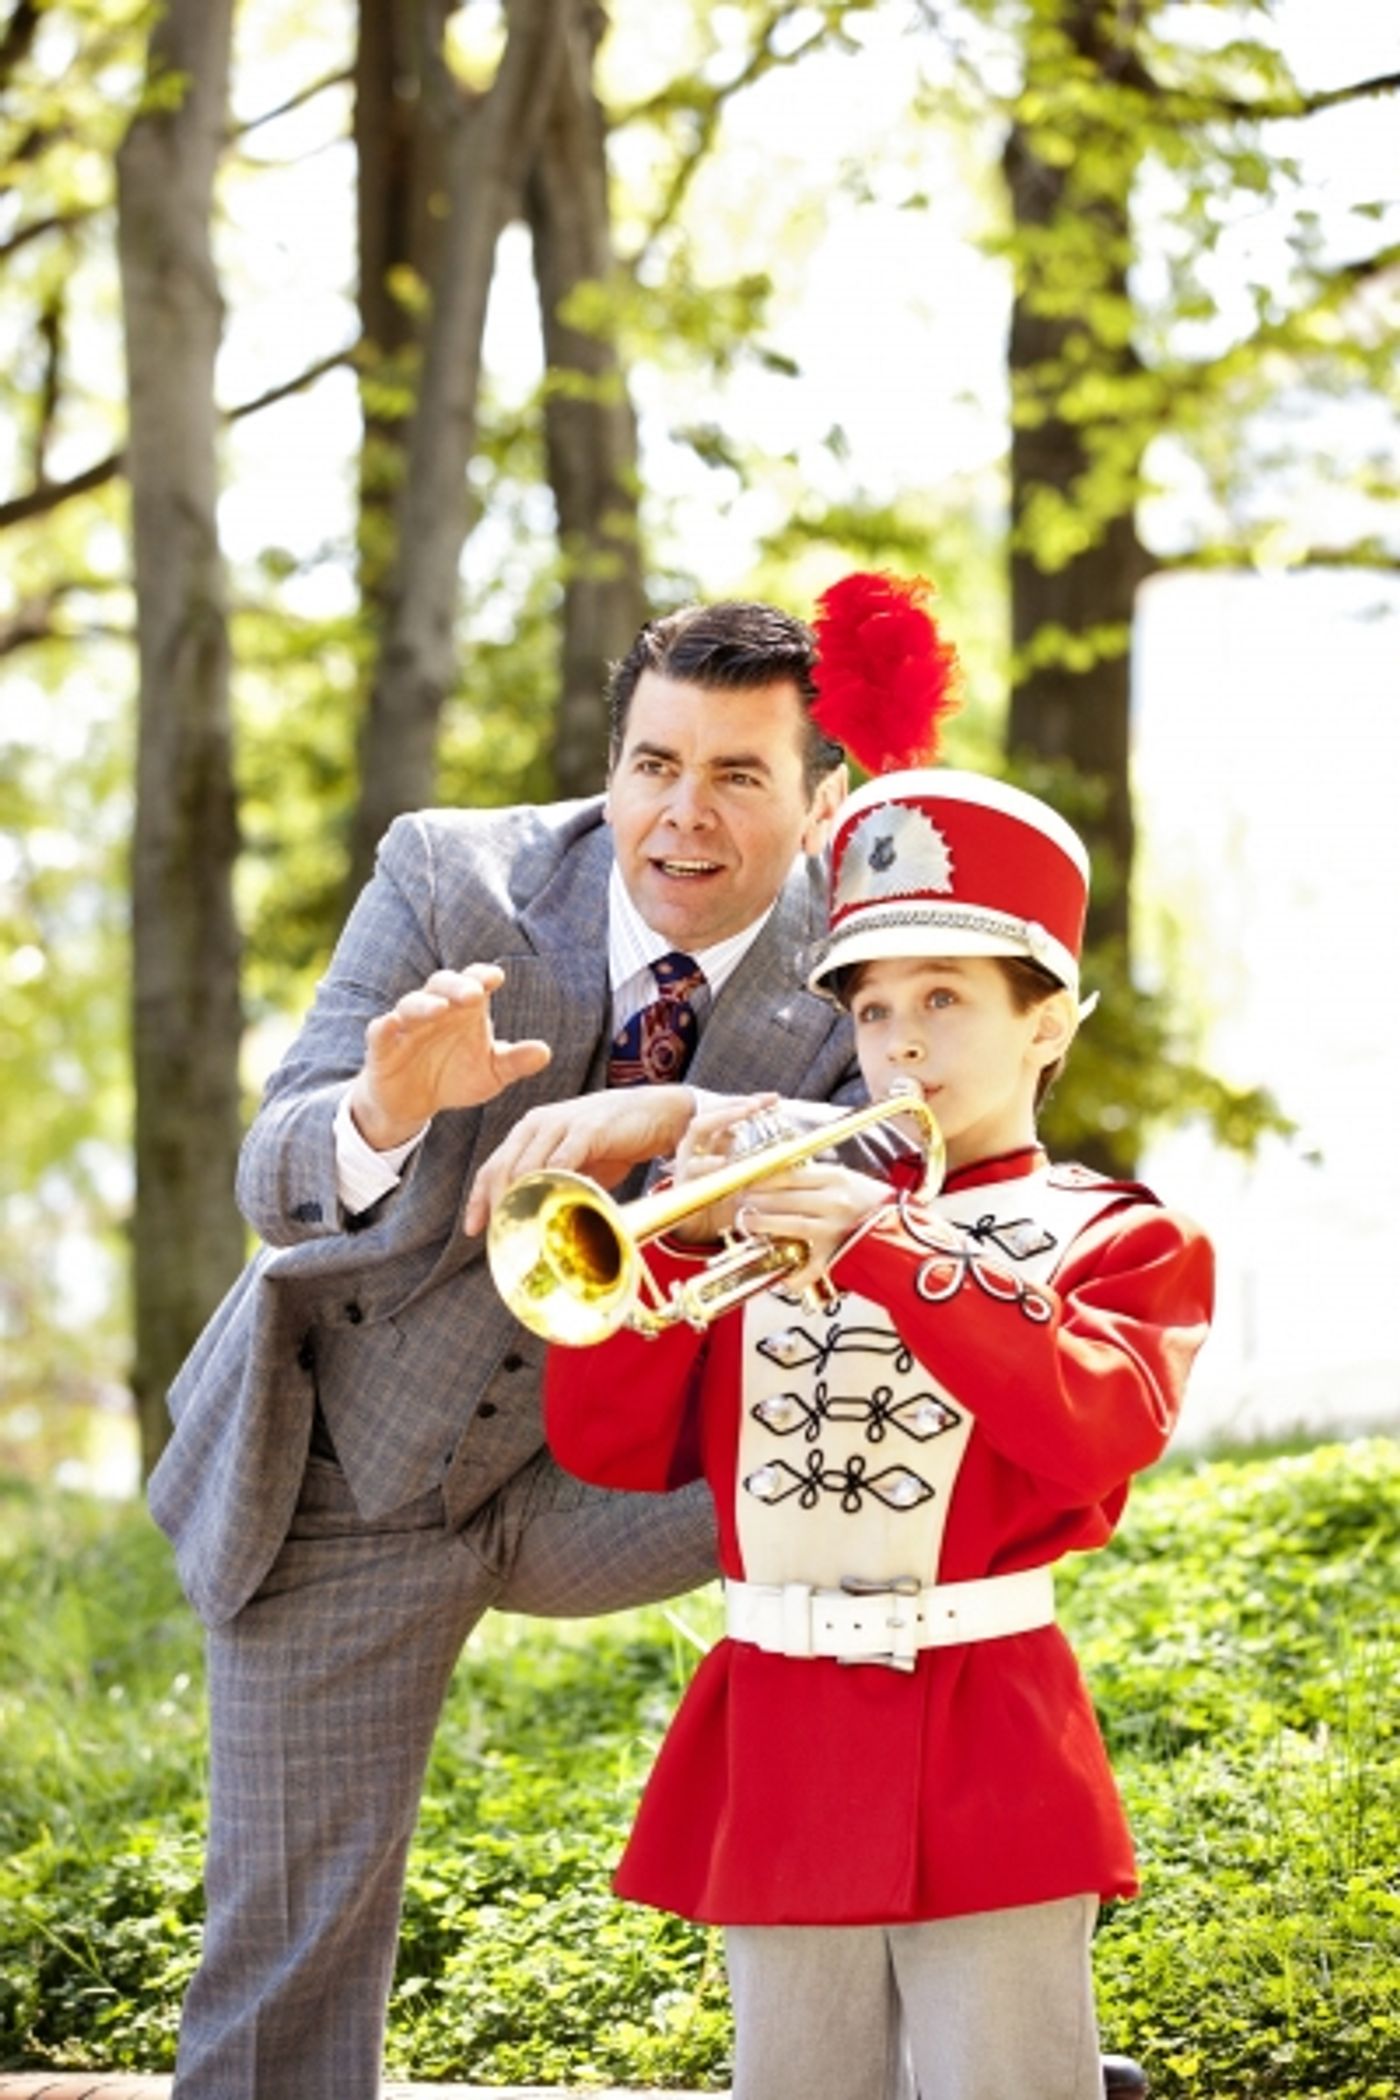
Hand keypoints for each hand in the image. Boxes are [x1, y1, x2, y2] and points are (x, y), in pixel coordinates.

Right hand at [348, 964, 550, 1151]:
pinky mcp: (382, 1047)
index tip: (496, 978)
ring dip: (425, 1004)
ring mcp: (407, 1026)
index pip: (473, 981)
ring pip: (411, 1004)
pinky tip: (391, 1024)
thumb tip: (545, 1052)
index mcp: (464, 1009)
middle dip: (457, 986)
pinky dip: (385, 1026)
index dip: (482, 976)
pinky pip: (380, 1031)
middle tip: (473, 993)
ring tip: (440, 1009)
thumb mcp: (491, 1073)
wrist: (415, 1104)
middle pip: (442, 985)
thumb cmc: (456, 1077)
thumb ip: (515, 1061)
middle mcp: (435, 1010)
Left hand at [463, 1083, 698, 1236]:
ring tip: (521, 1232)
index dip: (478, 1198)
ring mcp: (562, 1124)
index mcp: (530, 1130)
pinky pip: (562, 1162)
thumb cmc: (613, 1140)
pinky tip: (552, 1210)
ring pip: (526, 1167)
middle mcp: (539, 1124)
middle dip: (496, 1206)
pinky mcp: (587, 1130)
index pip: (494, 1165)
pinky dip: (553, 1188)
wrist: (657, 1113)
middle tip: (499, 1237)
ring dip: (521, 1202)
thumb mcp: (574, 1163)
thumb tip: (536, 1220)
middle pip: (502, 1168)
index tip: (472, 1229)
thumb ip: (553, 1183)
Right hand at [667, 1093, 781, 1243]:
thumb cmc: (723, 1194)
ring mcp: (688, 1157)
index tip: (775, 1098)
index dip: (752, 1102)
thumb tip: (793, 1140)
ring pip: (698, 1129)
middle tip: (756, 1103)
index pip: (729, 1111)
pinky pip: (694, 1167)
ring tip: (743, 1113)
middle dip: (733, 1104)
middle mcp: (699, 1143)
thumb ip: (762, 1156)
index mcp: (712, 1138)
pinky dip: (708, 1163)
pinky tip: (723, 1162)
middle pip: (714, 1110)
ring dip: (722, 1118)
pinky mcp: (684, 1178)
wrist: (699, 1225)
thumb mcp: (744, 1172)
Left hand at [730, 1158, 889, 1294]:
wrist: (911, 1232)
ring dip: (764, 1225)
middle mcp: (835, 1201)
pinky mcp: (838, 1256)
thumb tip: (784, 1177)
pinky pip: (809, 1267)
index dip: (762, 1178)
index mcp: (837, 1178)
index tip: (747, 1181)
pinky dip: (793, 1274)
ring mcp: (836, 1229)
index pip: (788, 1174)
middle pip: (784, 1198)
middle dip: (756, 1201)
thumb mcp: (851, 1181)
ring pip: (790, 1225)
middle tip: (740, 1203)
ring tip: (748, 1224)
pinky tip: (780, 1274)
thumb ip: (819, 1179)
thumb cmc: (880, 1206)